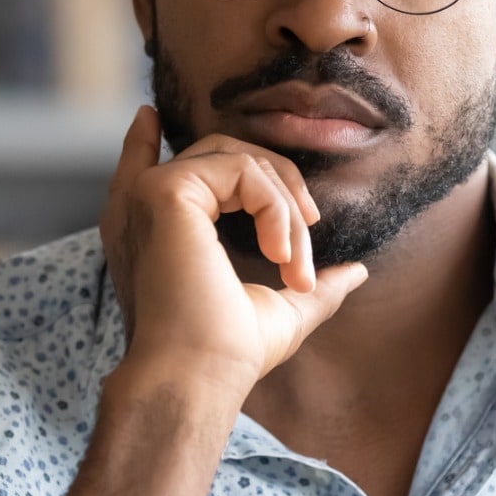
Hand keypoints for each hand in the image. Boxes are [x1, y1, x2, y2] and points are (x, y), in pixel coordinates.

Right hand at [99, 106, 369, 393]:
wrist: (197, 378)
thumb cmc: (228, 356)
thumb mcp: (279, 311)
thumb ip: (312, 285)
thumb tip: (356, 271)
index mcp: (150, 234)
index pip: (140, 170)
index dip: (141, 140)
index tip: (149, 117)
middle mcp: (138, 210)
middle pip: (219, 154)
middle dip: (277, 185)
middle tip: (305, 234)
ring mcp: (148, 196)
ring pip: (238, 159)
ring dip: (284, 206)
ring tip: (294, 262)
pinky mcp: (165, 191)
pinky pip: (242, 168)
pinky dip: (276, 207)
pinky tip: (281, 253)